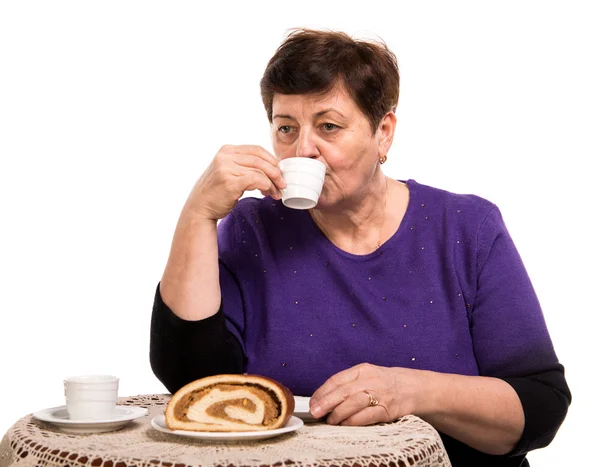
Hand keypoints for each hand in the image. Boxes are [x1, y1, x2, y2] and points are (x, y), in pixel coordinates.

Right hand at [183, 145, 286, 219]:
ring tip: (276, 193)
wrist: (200, 208)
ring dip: (272, 183)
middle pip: (260, 159)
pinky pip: (256, 180)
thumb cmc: (217, 192)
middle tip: (283, 184)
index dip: (272, 160)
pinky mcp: (229, 182)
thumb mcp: (229, 171)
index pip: (256, 149)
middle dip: (276, 172)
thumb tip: (272, 168)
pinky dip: (266, 186)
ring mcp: (226, 168)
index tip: (279, 172)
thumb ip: (245, 166)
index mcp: (227, 150)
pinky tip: (267, 193)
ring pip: (260, 171)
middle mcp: (225, 156)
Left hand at [309, 363, 425, 425]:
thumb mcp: (366, 376)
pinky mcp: (388, 409)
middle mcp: (370, 380)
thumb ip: (348, 384)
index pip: (337, 380)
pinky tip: (345, 424)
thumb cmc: (384, 383)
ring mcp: (380, 394)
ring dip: (338, 414)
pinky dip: (354, 421)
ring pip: (353, 403)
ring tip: (329, 420)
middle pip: (343, 391)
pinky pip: (367, 416)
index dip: (322, 392)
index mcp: (362, 370)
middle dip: (326, 403)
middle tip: (314, 412)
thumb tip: (323, 399)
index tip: (312, 402)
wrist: (413, 388)